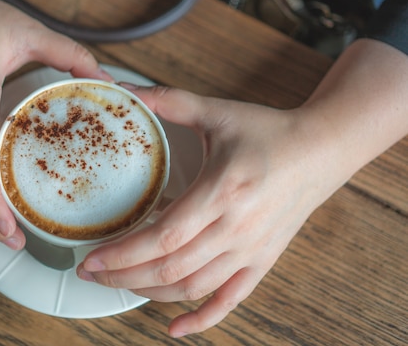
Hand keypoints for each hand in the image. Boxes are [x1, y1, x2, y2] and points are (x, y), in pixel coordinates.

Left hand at [76, 85, 346, 336]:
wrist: (322, 150)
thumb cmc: (270, 132)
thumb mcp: (219, 112)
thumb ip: (171, 101)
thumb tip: (127, 91)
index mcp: (222, 191)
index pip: (163, 237)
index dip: (122, 254)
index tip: (90, 258)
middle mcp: (236, 228)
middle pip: (170, 268)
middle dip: (121, 276)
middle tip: (89, 272)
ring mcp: (251, 250)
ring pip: (191, 287)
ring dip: (148, 293)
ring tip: (117, 285)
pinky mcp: (262, 261)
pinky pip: (231, 300)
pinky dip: (202, 319)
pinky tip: (175, 329)